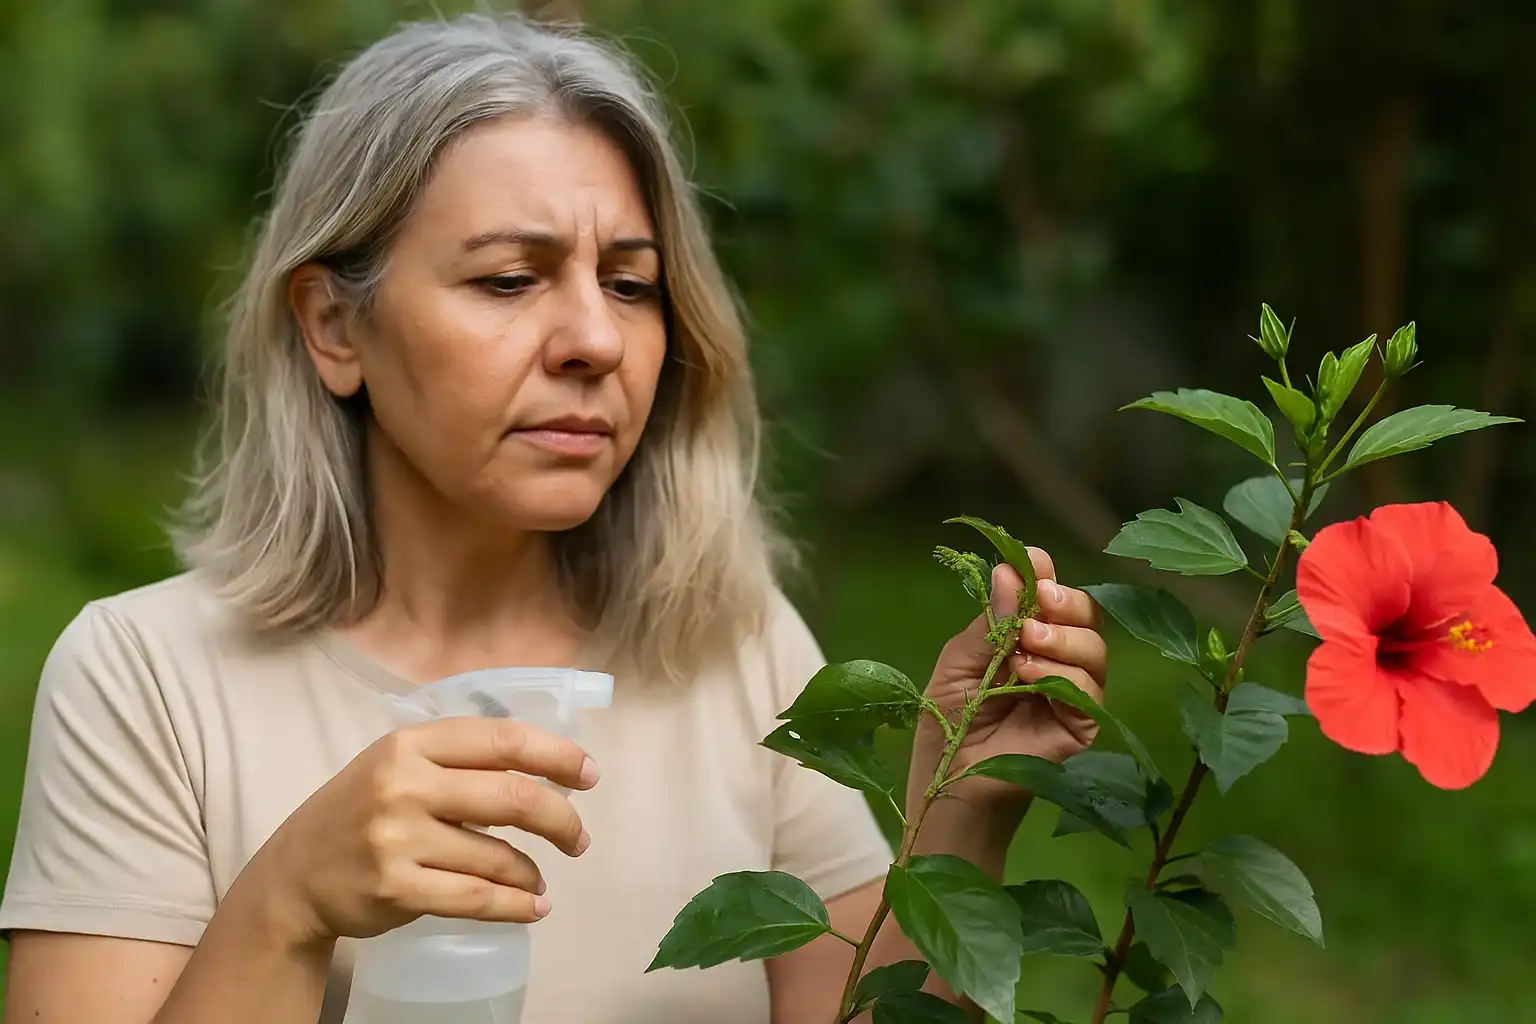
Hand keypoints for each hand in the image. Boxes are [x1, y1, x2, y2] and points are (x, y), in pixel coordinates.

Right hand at [241, 717, 598, 949]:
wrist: (294, 876)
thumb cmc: (361, 813)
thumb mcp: (398, 765)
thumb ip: (459, 760)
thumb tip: (546, 768)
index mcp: (411, 744)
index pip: (502, 740)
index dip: (556, 756)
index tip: (588, 775)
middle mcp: (405, 784)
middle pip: (513, 795)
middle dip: (560, 819)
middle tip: (579, 839)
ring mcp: (398, 838)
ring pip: (498, 855)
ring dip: (533, 872)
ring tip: (539, 880)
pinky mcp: (396, 888)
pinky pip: (477, 898)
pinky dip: (515, 905)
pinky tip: (532, 907)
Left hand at [911, 551, 1106, 810]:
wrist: (947, 781)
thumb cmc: (947, 723)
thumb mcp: (959, 663)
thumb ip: (990, 623)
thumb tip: (1009, 571)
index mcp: (1027, 638)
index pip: (1052, 598)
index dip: (1047, 575)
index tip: (1034, 563)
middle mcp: (1057, 660)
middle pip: (1087, 617)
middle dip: (1066, 602)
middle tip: (1040, 600)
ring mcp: (1072, 693)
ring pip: (1095, 649)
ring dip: (1062, 637)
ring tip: (1024, 645)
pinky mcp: (1081, 726)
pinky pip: (1089, 690)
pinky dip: (1062, 674)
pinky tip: (1028, 676)